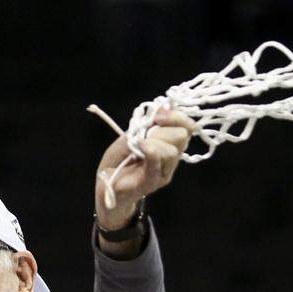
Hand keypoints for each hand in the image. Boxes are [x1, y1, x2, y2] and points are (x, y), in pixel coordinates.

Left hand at [94, 107, 196, 227]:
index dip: (176, 117)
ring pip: (172, 151)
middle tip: (144, 135)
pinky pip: (157, 163)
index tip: (157, 117)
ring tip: (138, 147)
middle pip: (182, 136)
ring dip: (153, 143)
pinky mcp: (152, 182)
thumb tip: (163, 107)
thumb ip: (145, 124)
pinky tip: (139, 147)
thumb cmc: (118, 160)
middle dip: (162, 130)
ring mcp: (164, 172)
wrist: (105, 184)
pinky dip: (150, 151)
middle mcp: (170, 158)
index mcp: (168, 144)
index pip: (187, 127)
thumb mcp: (129, 136)